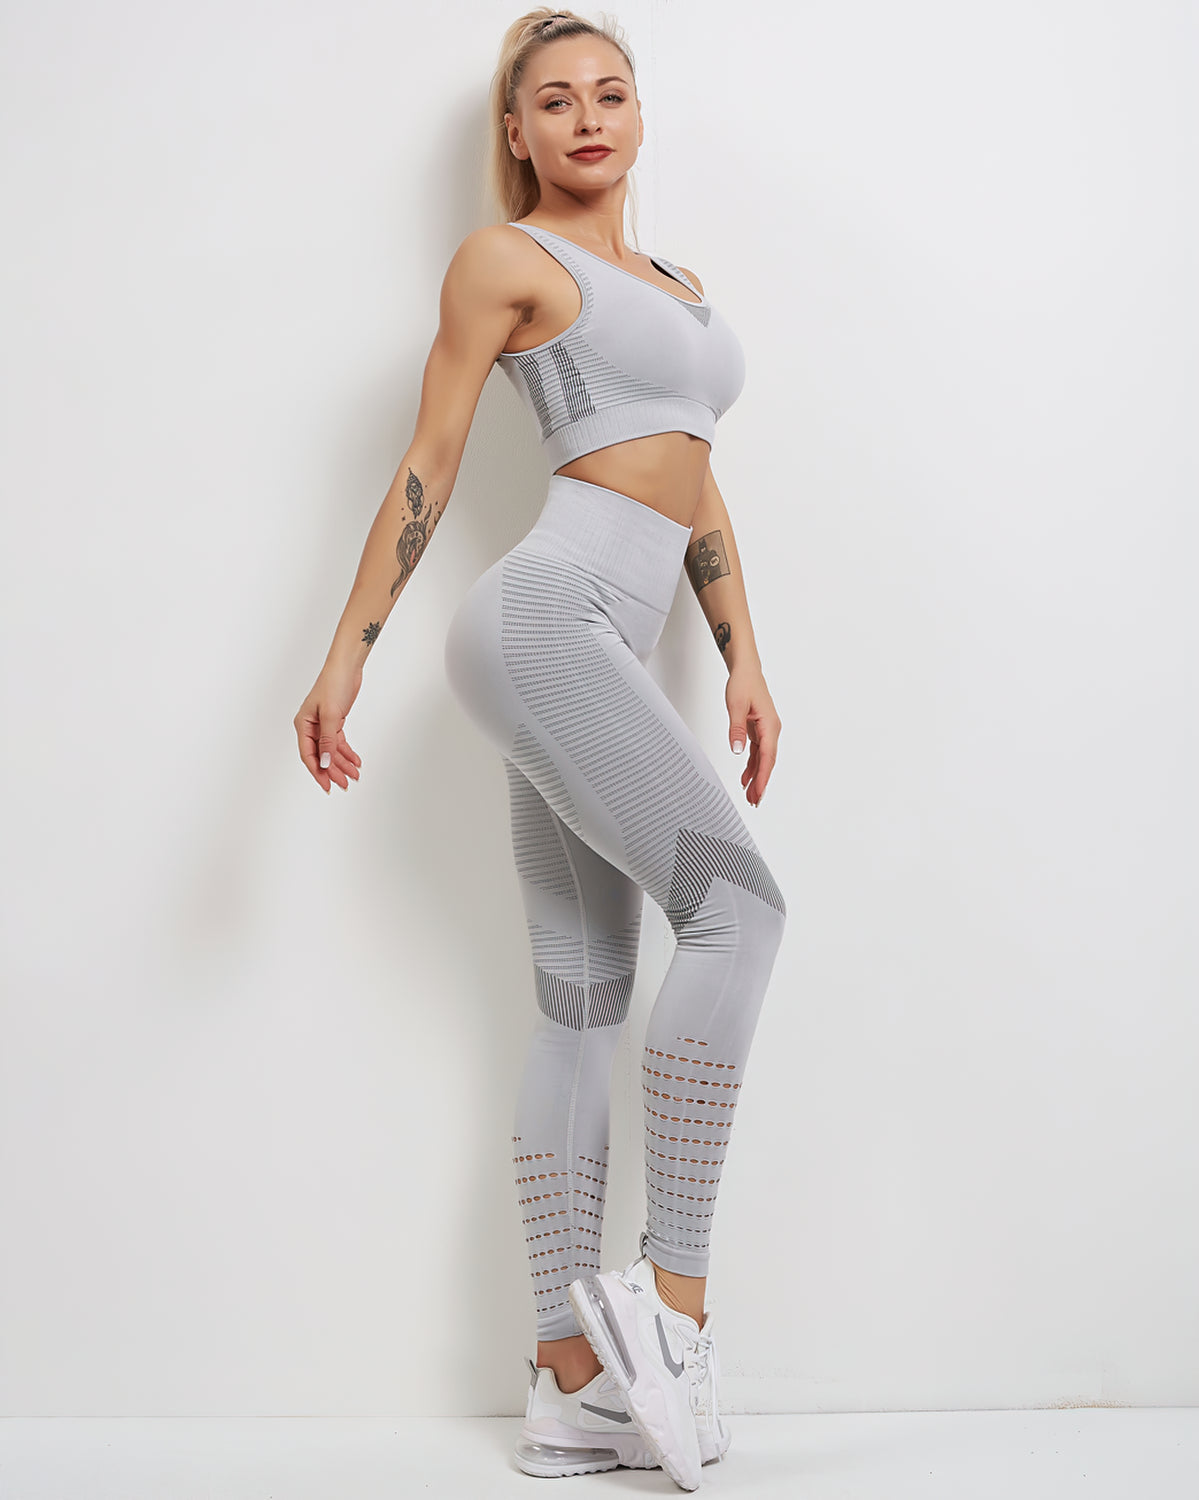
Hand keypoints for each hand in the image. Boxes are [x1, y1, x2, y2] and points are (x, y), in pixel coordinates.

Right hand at [294, 660, 363, 793]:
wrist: (347, 667)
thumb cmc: (334, 684)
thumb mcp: (331, 715)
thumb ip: (328, 740)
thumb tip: (324, 762)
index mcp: (303, 725)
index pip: (309, 755)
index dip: (318, 772)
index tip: (327, 786)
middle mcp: (311, 727)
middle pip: (321, 755)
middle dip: (333, 771)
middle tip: (345, 784)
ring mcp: (323, 725)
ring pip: (331, 751)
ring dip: (342, 764)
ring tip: (354, 776)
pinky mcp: (335, 721)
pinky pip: (339, 742)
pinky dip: (347, 752)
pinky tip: (356, 762)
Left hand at [726, 666, 779, 807]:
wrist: (746, 670)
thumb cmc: (743, 684)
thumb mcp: (735, 706)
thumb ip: (736, 730)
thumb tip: (737, 751)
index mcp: (769, 725)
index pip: (767, 757)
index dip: (762, 777)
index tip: (758, 793)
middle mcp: (771, 730)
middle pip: (767, 762)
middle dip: (761, 783)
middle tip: (754, 801)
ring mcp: (766, 731)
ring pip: (763, 759)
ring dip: (757, 777)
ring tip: (750, 796)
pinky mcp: (759, 730)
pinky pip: (757, 752)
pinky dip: (752, 766)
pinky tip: (746, 778)